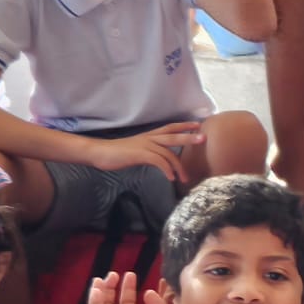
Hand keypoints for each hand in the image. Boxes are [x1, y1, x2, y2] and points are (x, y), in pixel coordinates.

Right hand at [86, 271, 176, 303]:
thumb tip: (147, 292)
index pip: (127, 303)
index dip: (127, 289)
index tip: (130, 275)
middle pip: (111, 303)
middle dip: (111, 288)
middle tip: (114, 274)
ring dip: (100, 293)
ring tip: (102, 279)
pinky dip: (94, 303)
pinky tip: (96, 291)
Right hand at [87, 121, 202, 183]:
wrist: (99, 153)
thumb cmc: (118, 154)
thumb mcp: (138, 151)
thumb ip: (152, 153)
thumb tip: (163, 161)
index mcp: (149, 136)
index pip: (170, 127)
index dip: (184, 126)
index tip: (197, 125)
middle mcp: (149, 138)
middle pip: (173, 135)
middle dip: (189, 137)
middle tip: (204, 138)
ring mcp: (144, 145)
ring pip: (168, 151)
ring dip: (178, 166)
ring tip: (185, 178)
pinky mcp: (139, 154)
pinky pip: (158, 161)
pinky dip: (167, 170)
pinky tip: (171, 178)